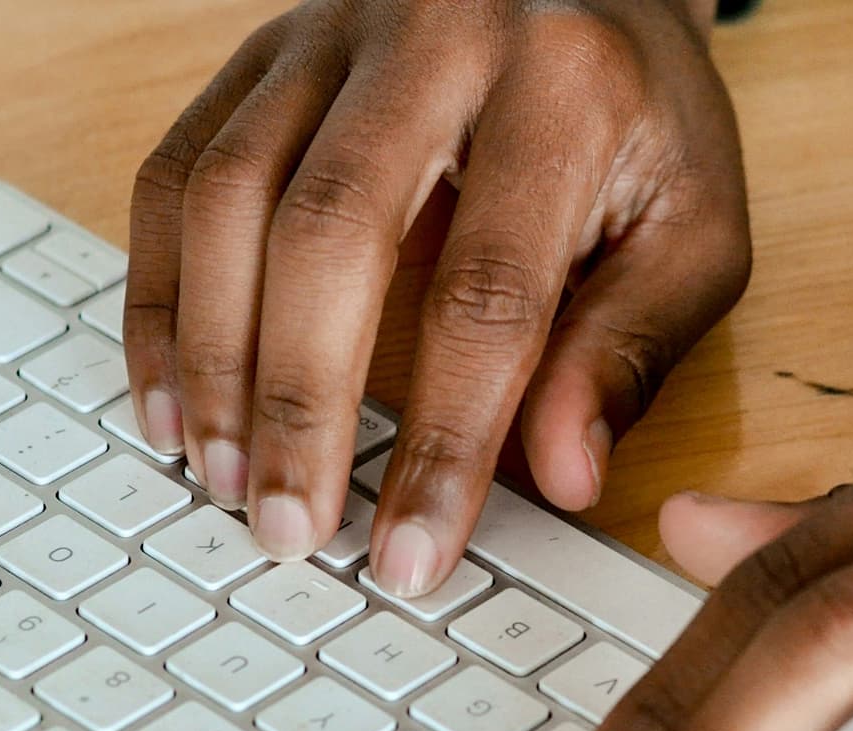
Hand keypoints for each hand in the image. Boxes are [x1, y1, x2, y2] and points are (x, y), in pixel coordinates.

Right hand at [123, 0, 750, 590]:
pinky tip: (169, 395)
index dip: (444, 442)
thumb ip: (632, 349)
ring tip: (219, 475)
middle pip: (330, 233)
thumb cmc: (642, 123)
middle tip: (288, 528)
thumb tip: (562, 476)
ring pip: (229, 194)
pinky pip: (175, 169)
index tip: (411, 556)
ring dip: (213, 356)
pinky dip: (159, 293)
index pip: (489, 294)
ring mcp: (329, 34)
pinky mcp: (261, 53)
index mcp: (564, 87)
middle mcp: (436, 33)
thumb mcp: (694, 230)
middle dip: (300, 403)